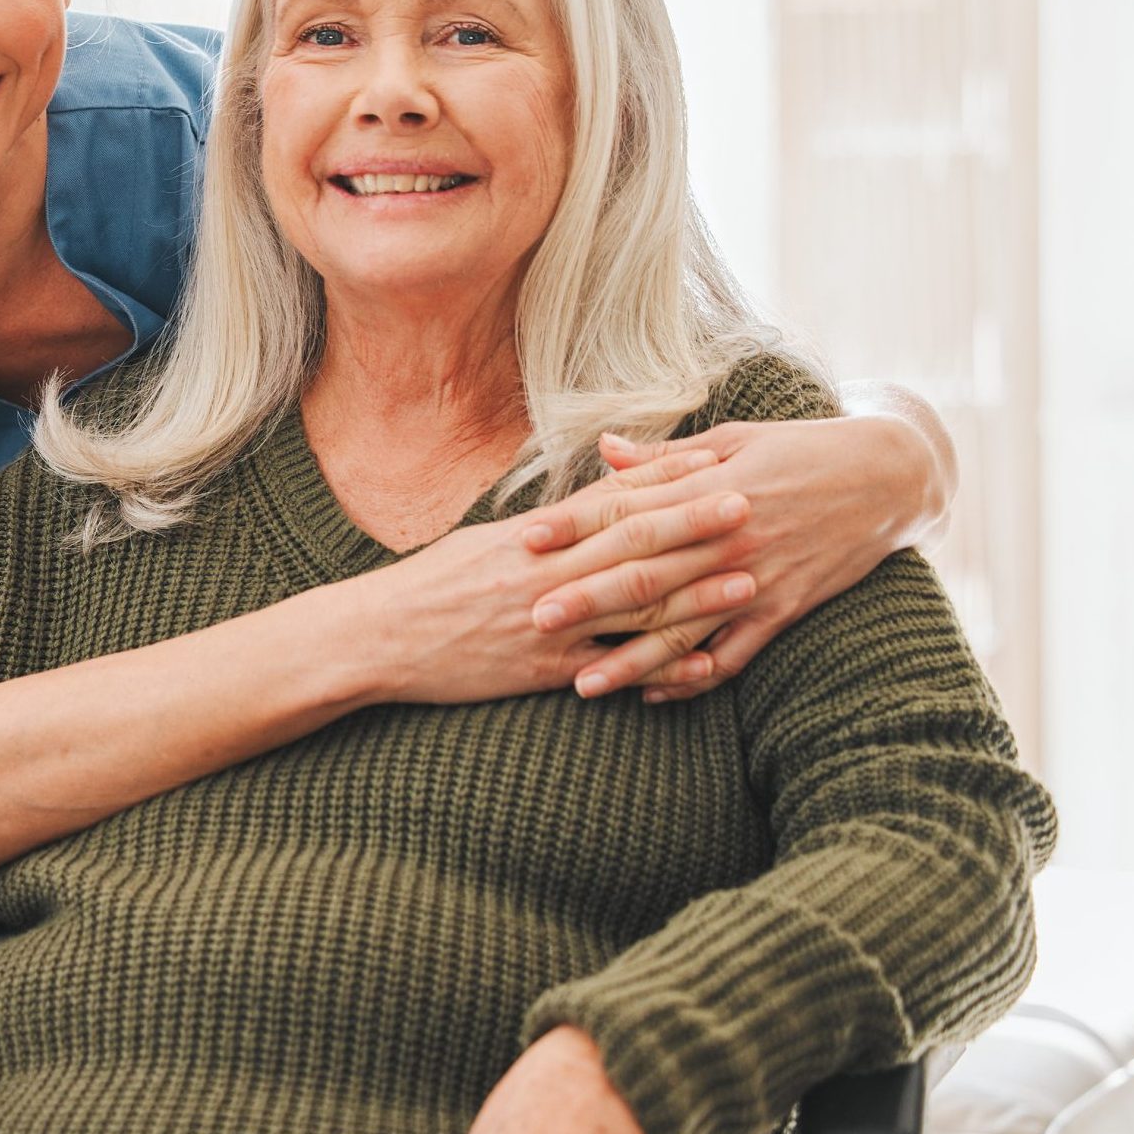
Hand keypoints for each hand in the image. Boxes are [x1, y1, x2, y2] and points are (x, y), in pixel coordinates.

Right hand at [362, 448, 756, 704]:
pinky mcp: (543, 670)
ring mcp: (549, 623)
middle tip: (752, 505)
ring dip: (695, 595)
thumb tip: (589, 504)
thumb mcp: (485, 543)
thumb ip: (544, 527)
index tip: (715, 463)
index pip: (611, 501)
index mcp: (534, 536)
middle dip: (695, 525)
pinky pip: (612, 670)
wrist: (380, 636)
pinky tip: (702, 665)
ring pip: (633, 605)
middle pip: (633, 545)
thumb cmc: (429, 586)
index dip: (666, 483)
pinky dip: (658, 668)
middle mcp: (546, 573)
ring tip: (747, 581)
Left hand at [523, 415, 921, 703]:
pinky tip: (653, 695)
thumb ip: (664, 458)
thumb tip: (603, 448)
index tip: (527, 538)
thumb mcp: (734, 440)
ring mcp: (758, 579)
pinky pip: (735, 653)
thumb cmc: (801, 450)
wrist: (889, 477)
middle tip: (532, 616)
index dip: (575, 524)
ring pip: (685, 627)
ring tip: (582, 683)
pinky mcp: (785, 609)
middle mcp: (728, 538)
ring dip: (632, 658)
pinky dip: (694, 678)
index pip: (629, 509)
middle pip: (647, 572)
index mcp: (709, 489)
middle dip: (588, 597)